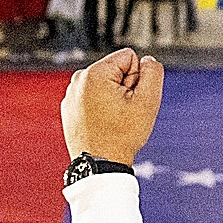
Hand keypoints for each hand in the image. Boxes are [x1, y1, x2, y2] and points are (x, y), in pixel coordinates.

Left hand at [61, 48, 163, 166]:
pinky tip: (103, 124)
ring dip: (113, 98)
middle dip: (125, 87)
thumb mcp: (148, 101)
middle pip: (116, 70)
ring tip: (112, 119)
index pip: (129, 57)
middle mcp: (79, 80)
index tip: (130, 100)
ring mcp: (71, 94)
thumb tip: (147, 60)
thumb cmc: (122, 136)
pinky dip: (100, 108)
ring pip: (105, 84)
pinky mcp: (70, 107)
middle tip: (123, 112)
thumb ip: (153, 72)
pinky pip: (93, 98)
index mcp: (95, 73)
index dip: (137, 78)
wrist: (99, 165)